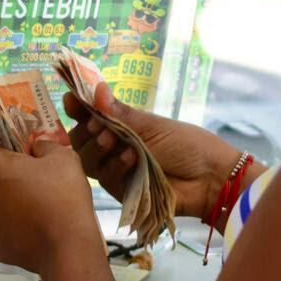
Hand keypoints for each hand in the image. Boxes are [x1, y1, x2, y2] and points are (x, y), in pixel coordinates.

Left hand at [0, 128, 101, 272]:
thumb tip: (37, 147)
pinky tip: (33, 225)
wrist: (66, 248)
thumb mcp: (63, 157)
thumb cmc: (63, 195)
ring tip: (35, 202)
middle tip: (32, 171)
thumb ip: (45, 145)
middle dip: (5, 168)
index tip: (13, 137)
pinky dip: (10, 221)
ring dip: (6, 195)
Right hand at [64, 83, 246, 221]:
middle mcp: (115, 148)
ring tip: (114, 139)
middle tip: (98, 124)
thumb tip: (96, 89)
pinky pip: (105, 179)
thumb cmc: (188, 145)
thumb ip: (121, 113)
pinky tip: (130, 158)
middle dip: (86, 130)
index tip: (70, 98)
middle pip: (81, 141)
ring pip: (88, 161)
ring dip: (98, 147)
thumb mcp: (153, 125)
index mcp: (123, 127)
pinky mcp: (122, 192)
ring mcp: (117, 171)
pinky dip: (114, 166)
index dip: (78, 108)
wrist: (210, 177)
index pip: (90, 117)